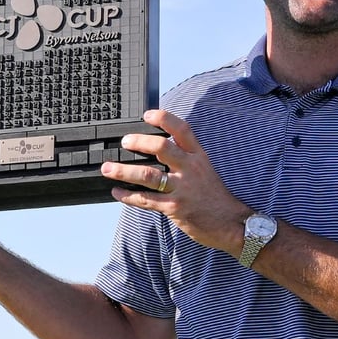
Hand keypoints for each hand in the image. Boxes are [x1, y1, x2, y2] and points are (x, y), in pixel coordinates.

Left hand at [101, 110, 249, 254]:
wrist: (230, 224)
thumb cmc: (215, 197)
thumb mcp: (205, 170)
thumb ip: (185, 159)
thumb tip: (160, 148)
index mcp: (198, 157)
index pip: (182, 130)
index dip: (164, 119)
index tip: (147, 114)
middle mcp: (191, 169)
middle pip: (162, 148)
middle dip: (139, 142)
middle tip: (124, 142)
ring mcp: (182, 189)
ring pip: (148, 176)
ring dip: (123, 171)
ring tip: (107, 168)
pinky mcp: (174, 208)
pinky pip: (145, 200)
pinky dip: (128, 196)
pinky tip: (117, 192)